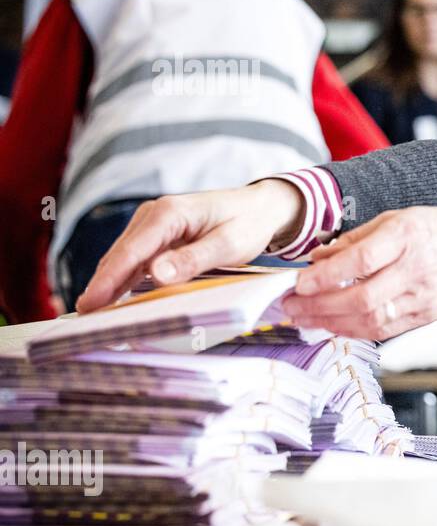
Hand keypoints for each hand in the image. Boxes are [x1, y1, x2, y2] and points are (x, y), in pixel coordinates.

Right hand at [75, 180, 304, 312]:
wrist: (261, 207)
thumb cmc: (248, 223)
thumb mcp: (229, 244)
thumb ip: (194, 259)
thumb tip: (157, 274)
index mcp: (169, 213)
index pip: (131, 250)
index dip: (109, 278)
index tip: (91, 303)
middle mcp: (154, 214)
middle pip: (122, 255)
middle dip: (102, 285)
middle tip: (85, 318)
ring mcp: (153, 224)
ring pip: (126, 258)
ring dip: (110, 284)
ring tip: (95, 315)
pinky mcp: (158, 236)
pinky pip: (137, 260)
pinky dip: (125, 279)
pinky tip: (115, 300)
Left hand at [281, 207, 436, 340]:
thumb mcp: (399, 218)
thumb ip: (357, 238)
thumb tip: (319, 257)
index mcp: (407, 236)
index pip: (361, 260)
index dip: (326, 275)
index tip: (299, 282)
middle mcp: (414, 269)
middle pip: (361, 298)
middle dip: (318, 306)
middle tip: (290, 307)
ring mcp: (421, 298)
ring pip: (370, 320)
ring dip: (330, 323)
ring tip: (303, 319)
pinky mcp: (424, 317)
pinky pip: (383, 330)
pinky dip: (353, 331)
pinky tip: (332, 326)